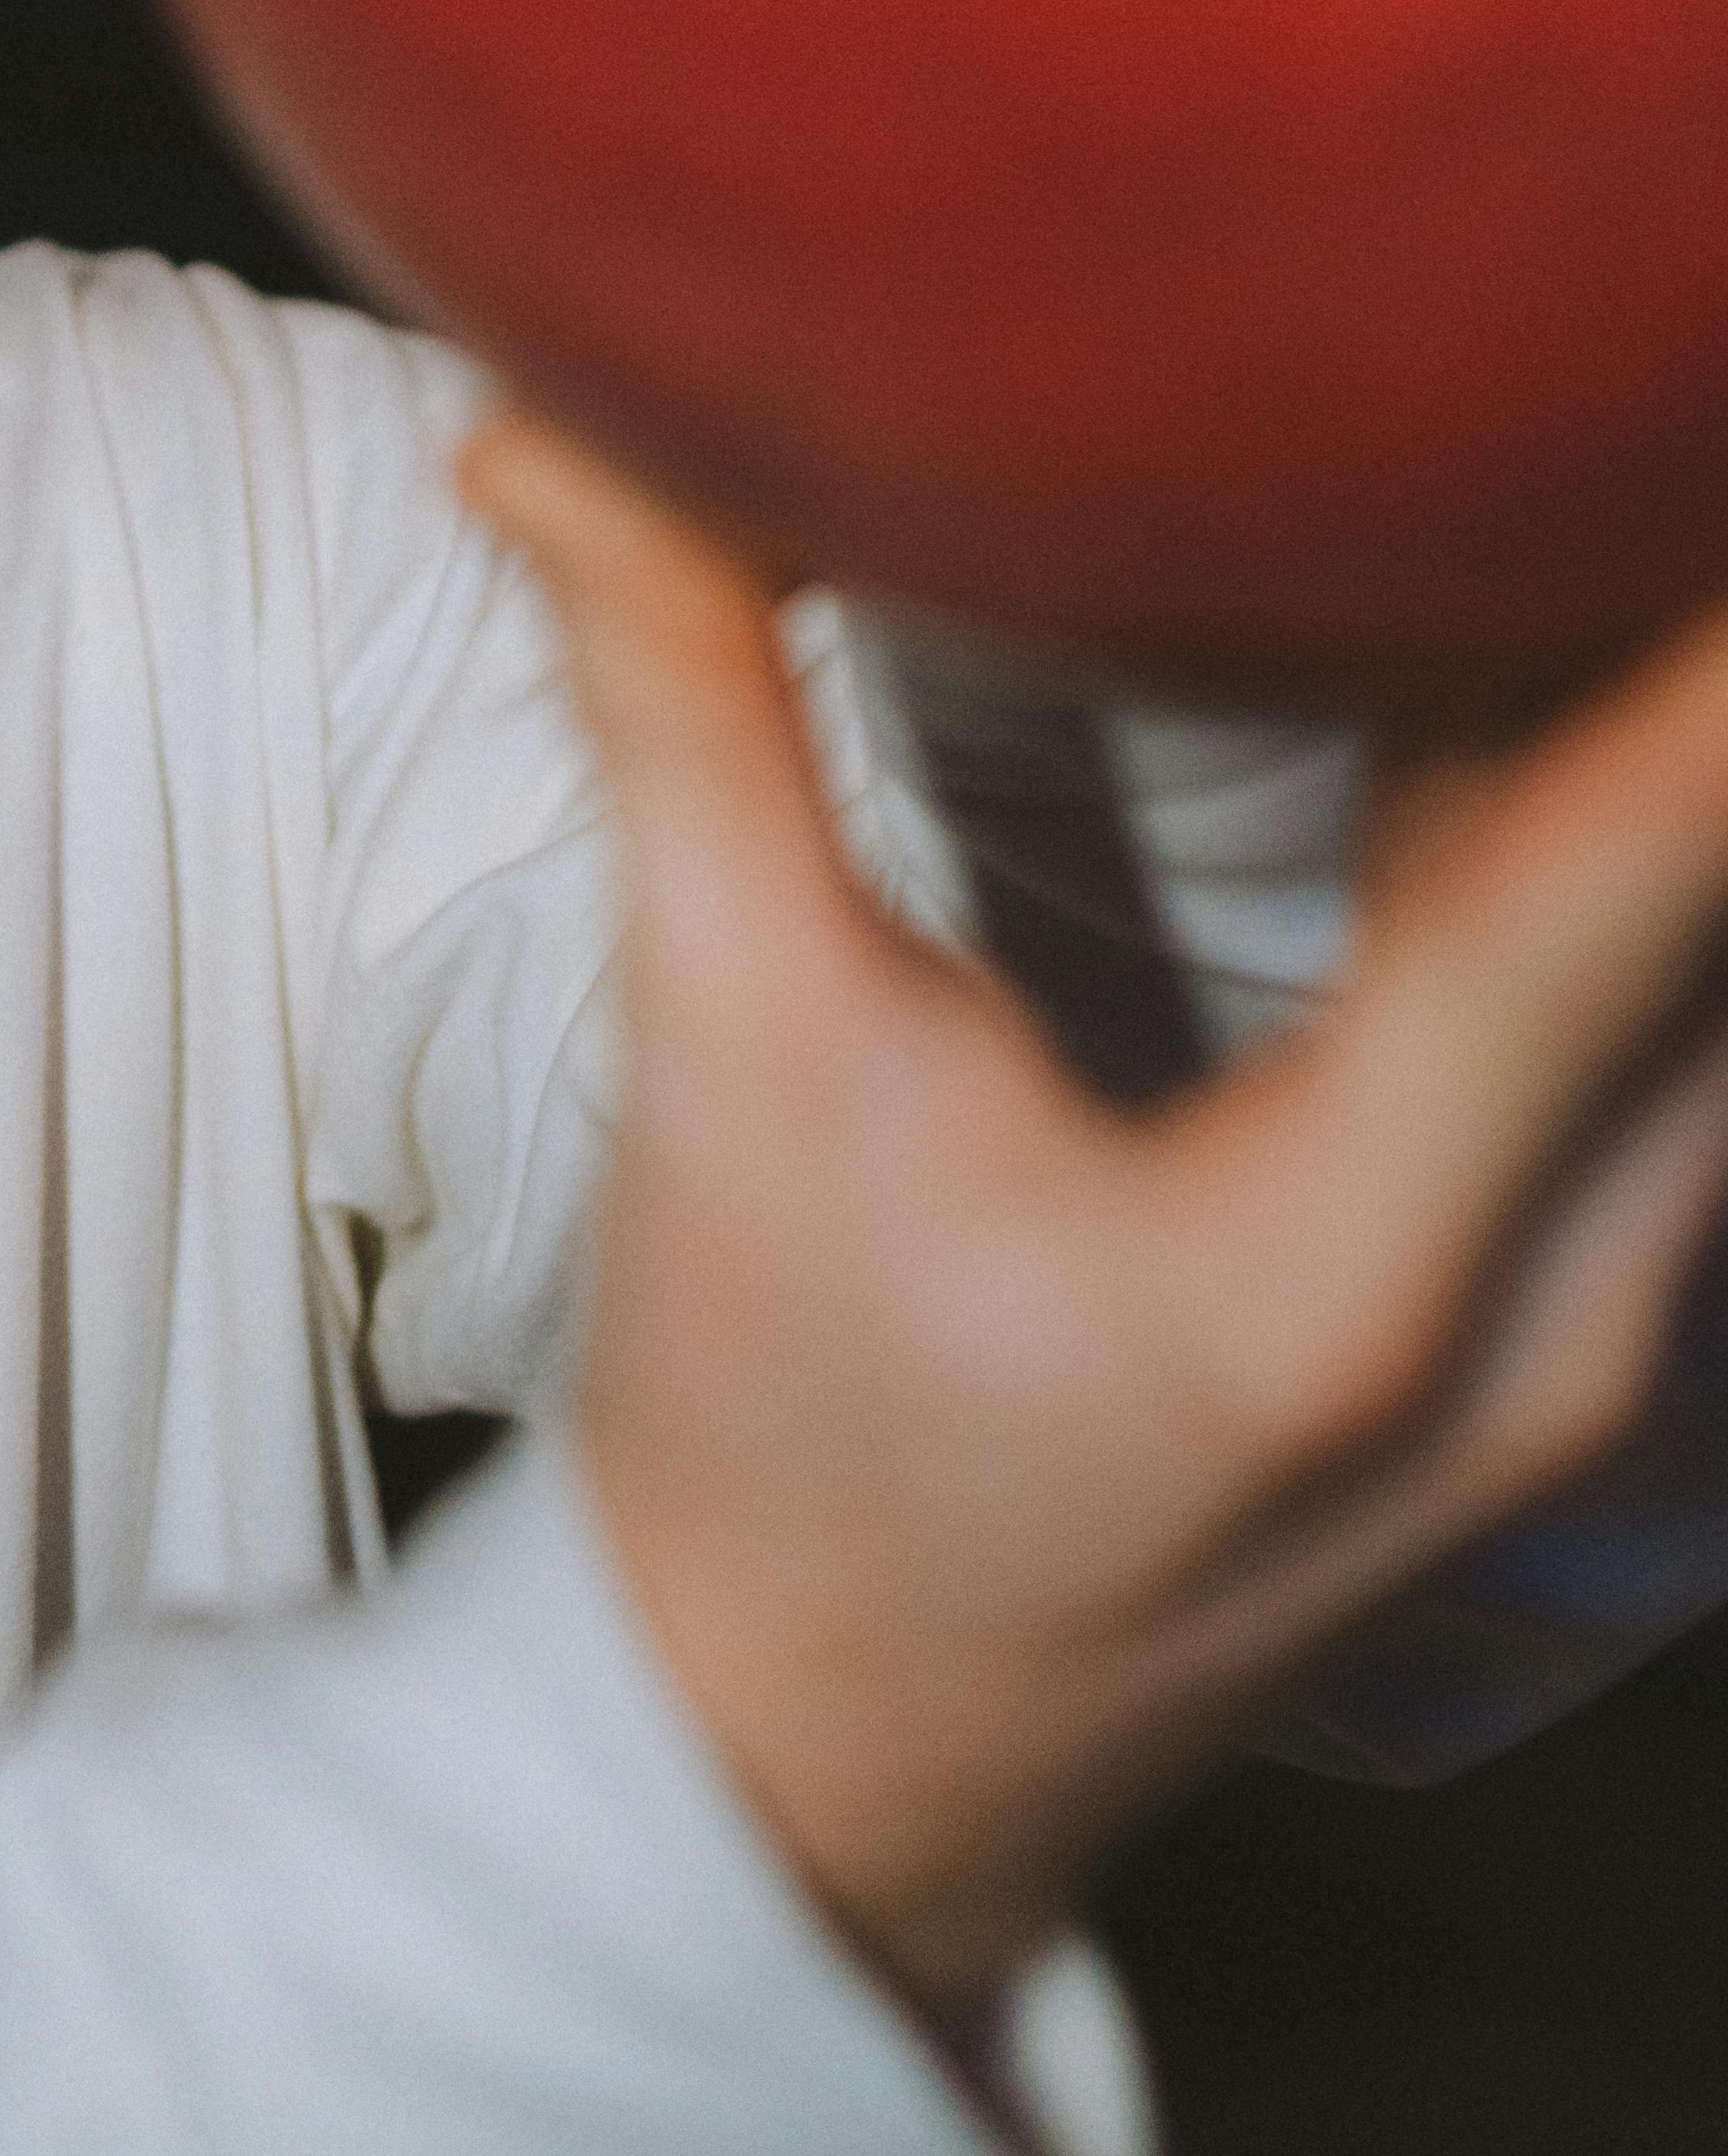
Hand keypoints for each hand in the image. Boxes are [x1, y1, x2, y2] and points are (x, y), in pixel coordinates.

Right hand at [463, 404, 1727, 2011]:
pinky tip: (1516, 687)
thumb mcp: (724, 1052)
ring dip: (1650, 756)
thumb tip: (544, 418)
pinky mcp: (1568, 1331)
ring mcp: (1592, 1347)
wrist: (814, 1773)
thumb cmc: (767, 1444)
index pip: (1635, 870)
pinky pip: (1667, 1036)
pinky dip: (1621, 854)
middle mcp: (1550, 1318)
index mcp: (1351, 1261)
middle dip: (1677, 644)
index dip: (1697, 645)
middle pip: (1723, 908)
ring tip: (1564, 501)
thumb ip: (676, 702)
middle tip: (1610, 382)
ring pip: (1717, 977)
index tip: (1674, 399)